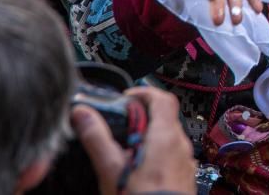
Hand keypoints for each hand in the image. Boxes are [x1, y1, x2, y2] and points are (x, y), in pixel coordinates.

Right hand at [71, 86, 196, 194]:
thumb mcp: (111, 168)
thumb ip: (97, 138)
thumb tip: (82, 114)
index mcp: (166, 137)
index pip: (162, 98)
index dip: (144, 93)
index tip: (127, 99)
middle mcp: (181, 146)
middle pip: (165, 118)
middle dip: (142, 119)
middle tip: (120, 130)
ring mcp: (186, 162)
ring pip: (168, 139)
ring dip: (149, 139)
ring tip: (126, 154)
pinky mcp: (185, 177)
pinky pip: (172, 157)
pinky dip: (157, 156)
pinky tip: (140, 172)